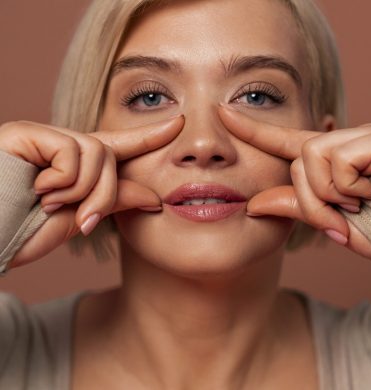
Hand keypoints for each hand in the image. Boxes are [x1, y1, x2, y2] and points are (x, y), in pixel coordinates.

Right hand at [0, 116, 183, 266]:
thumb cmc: (21, 230)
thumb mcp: (77, 218)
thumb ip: (113, 200)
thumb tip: (154, 196)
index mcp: (74, 167)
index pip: (119, 146)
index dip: (149, 136)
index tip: (179, 123)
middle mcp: (61, 148)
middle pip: (110, 156)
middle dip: (104, 194)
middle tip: (85, 221)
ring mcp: (44, 138)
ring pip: (96, 154)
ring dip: (82, 192)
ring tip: (50, 205)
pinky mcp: (27, 132)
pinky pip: (72, 153)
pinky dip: (63, 182)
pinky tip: (37, 190)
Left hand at [218, 105, 370, 262]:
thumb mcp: (329, 222)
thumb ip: (294, 207)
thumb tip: (253, 203)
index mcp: (330, 160)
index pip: (283, 141)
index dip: (252, 129)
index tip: (221, 112)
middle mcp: (344, 142)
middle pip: (296, 162)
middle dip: (313, 202)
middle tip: (342, 219)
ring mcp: (363, 135)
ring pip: (311, 159)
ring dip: (331, 197)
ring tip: (360, 205)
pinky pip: (338, 162)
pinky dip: (350, 189)